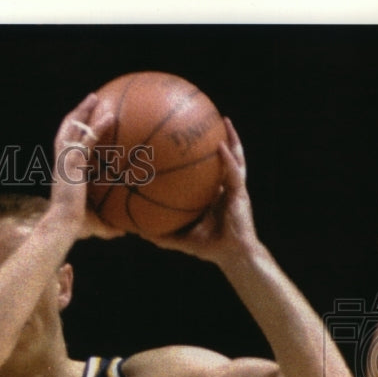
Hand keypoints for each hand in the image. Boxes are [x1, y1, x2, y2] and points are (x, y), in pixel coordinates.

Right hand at [48, 93, 114, 232]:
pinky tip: (110, 117)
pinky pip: (86, 140)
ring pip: (71, 129)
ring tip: (94, 97)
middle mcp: (61, 163)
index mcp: (63, 173)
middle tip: (90, 100)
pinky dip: (97, 128)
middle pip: (65, 131)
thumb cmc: (74, 228)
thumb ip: (108, 225)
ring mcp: (64, 161)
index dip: (74, 133)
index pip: (67, 147)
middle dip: (76, 114)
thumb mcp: (93, 223)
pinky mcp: (71, 164)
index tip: (84, 122)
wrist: (62, 225)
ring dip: (82, 112)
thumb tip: (123, 233)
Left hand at [141, 118, 259, 263]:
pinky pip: (233, 173)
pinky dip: (227, 159)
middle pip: (222, 158)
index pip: (205, 171)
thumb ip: (161, 234)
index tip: (184, 141)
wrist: (232, 255)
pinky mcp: (241, 193)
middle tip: (204, 121)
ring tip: (223, 121)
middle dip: (216, 139)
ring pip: (235, 158)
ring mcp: (235, 189)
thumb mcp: (180, 238)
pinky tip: (220, 147)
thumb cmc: (209, 247)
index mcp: (212, 194)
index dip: (199, 157)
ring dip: (231, 139)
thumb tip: (137, 232)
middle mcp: (224, 188)